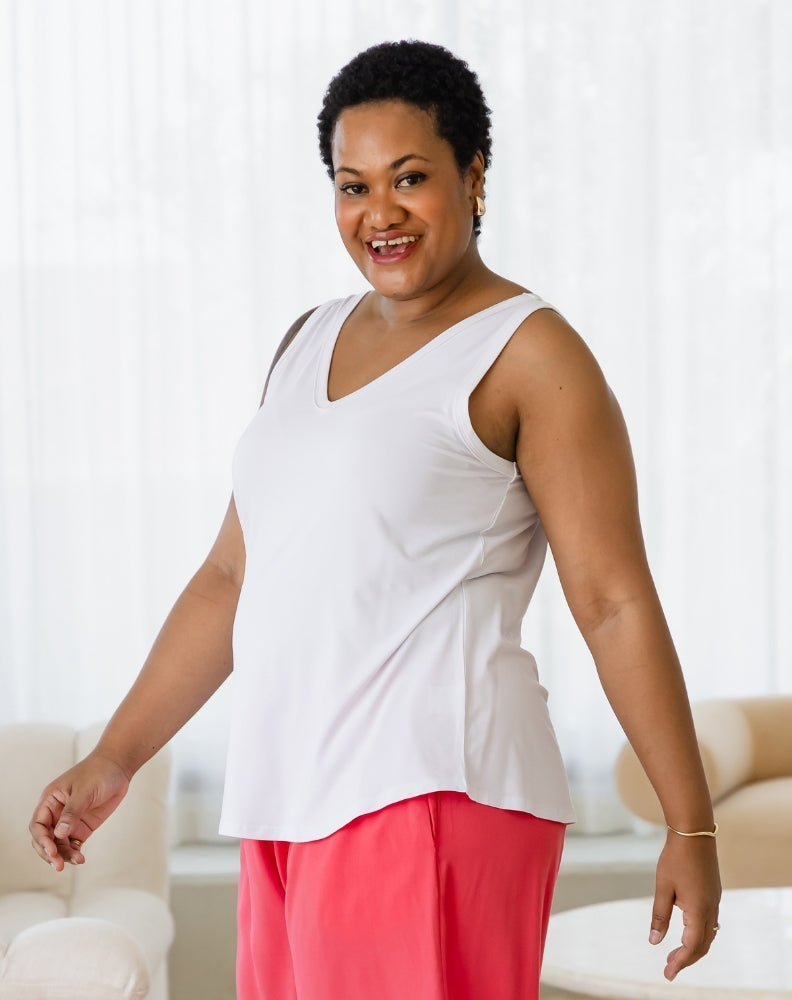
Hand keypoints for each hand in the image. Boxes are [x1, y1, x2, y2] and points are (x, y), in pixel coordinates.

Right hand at [29, 751, 130, 871]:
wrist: (118, 767)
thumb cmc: (98, 772)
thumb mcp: (84, 791)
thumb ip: (72, 812)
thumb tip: (59, 834)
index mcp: (50, 800)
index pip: (38, 825)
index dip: (42, 840)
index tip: (52, 851)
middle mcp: (56, 812)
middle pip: (45, 839)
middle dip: (49, 853)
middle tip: (59, 865)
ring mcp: (69, 821)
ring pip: (59, 844)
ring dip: (63, 855)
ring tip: (77, 860)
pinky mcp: (82, 826)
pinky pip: (73, 844)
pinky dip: (74, 853)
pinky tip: (81, 858)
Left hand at [649, 830, 721, 980]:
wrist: (693, 833)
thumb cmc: (675, 858)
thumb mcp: (663, 888)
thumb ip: (660, 916)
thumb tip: (654, 941)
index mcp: (698, 911)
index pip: (691, 947)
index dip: (679, 962)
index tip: (667, 973)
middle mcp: (711, 909)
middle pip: (703, 945)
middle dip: (687, 959)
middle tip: (669, 967)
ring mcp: (715, 901)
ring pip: (709, 935)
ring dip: (694, 948)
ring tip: (676, 955)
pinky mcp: (713, 894)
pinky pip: (710, 923)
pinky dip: (700, 935)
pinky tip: (688, 933)